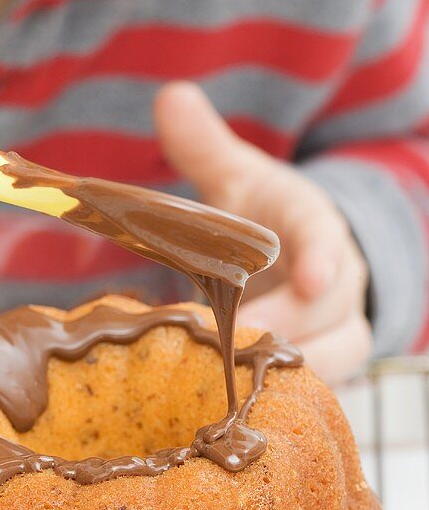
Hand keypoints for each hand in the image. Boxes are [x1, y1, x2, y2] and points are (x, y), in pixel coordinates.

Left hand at [154, 82, 371, 384]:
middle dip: (286, 329)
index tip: (311, 278)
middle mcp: (338, 286)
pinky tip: (231, 412)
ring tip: (228, 383)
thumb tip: (170, 97)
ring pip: (327, 362)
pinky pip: (309, 391)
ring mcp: (337, 334)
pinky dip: (276, 399)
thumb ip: (207, 146)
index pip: (328, 241)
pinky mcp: (322, 371)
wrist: (305, 258)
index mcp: (318, 229)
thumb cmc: (265, 217)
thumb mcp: (240, 178)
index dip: (322, 259)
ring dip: (281, 371)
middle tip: (236, 343)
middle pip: (330, 314)